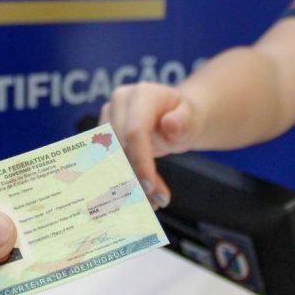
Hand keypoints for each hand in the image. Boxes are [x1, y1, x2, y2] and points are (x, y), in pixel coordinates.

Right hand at [101, 81, 197, 208]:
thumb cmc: (185, 117)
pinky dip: (124, 179)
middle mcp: (120, 101)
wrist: (175, 116)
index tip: (150, 186)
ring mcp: (108, 115)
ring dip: (130, 182)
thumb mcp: (192, 119)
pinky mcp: (102, 132)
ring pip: (110, 157)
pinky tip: (140, 194)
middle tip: (159, 200)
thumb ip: (183, 121)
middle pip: (121, 147)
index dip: (140, 160)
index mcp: (143, 94)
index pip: (135, 131)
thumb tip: (170, 124)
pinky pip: (108, 160)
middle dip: (138, 177)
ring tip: (153, 200)